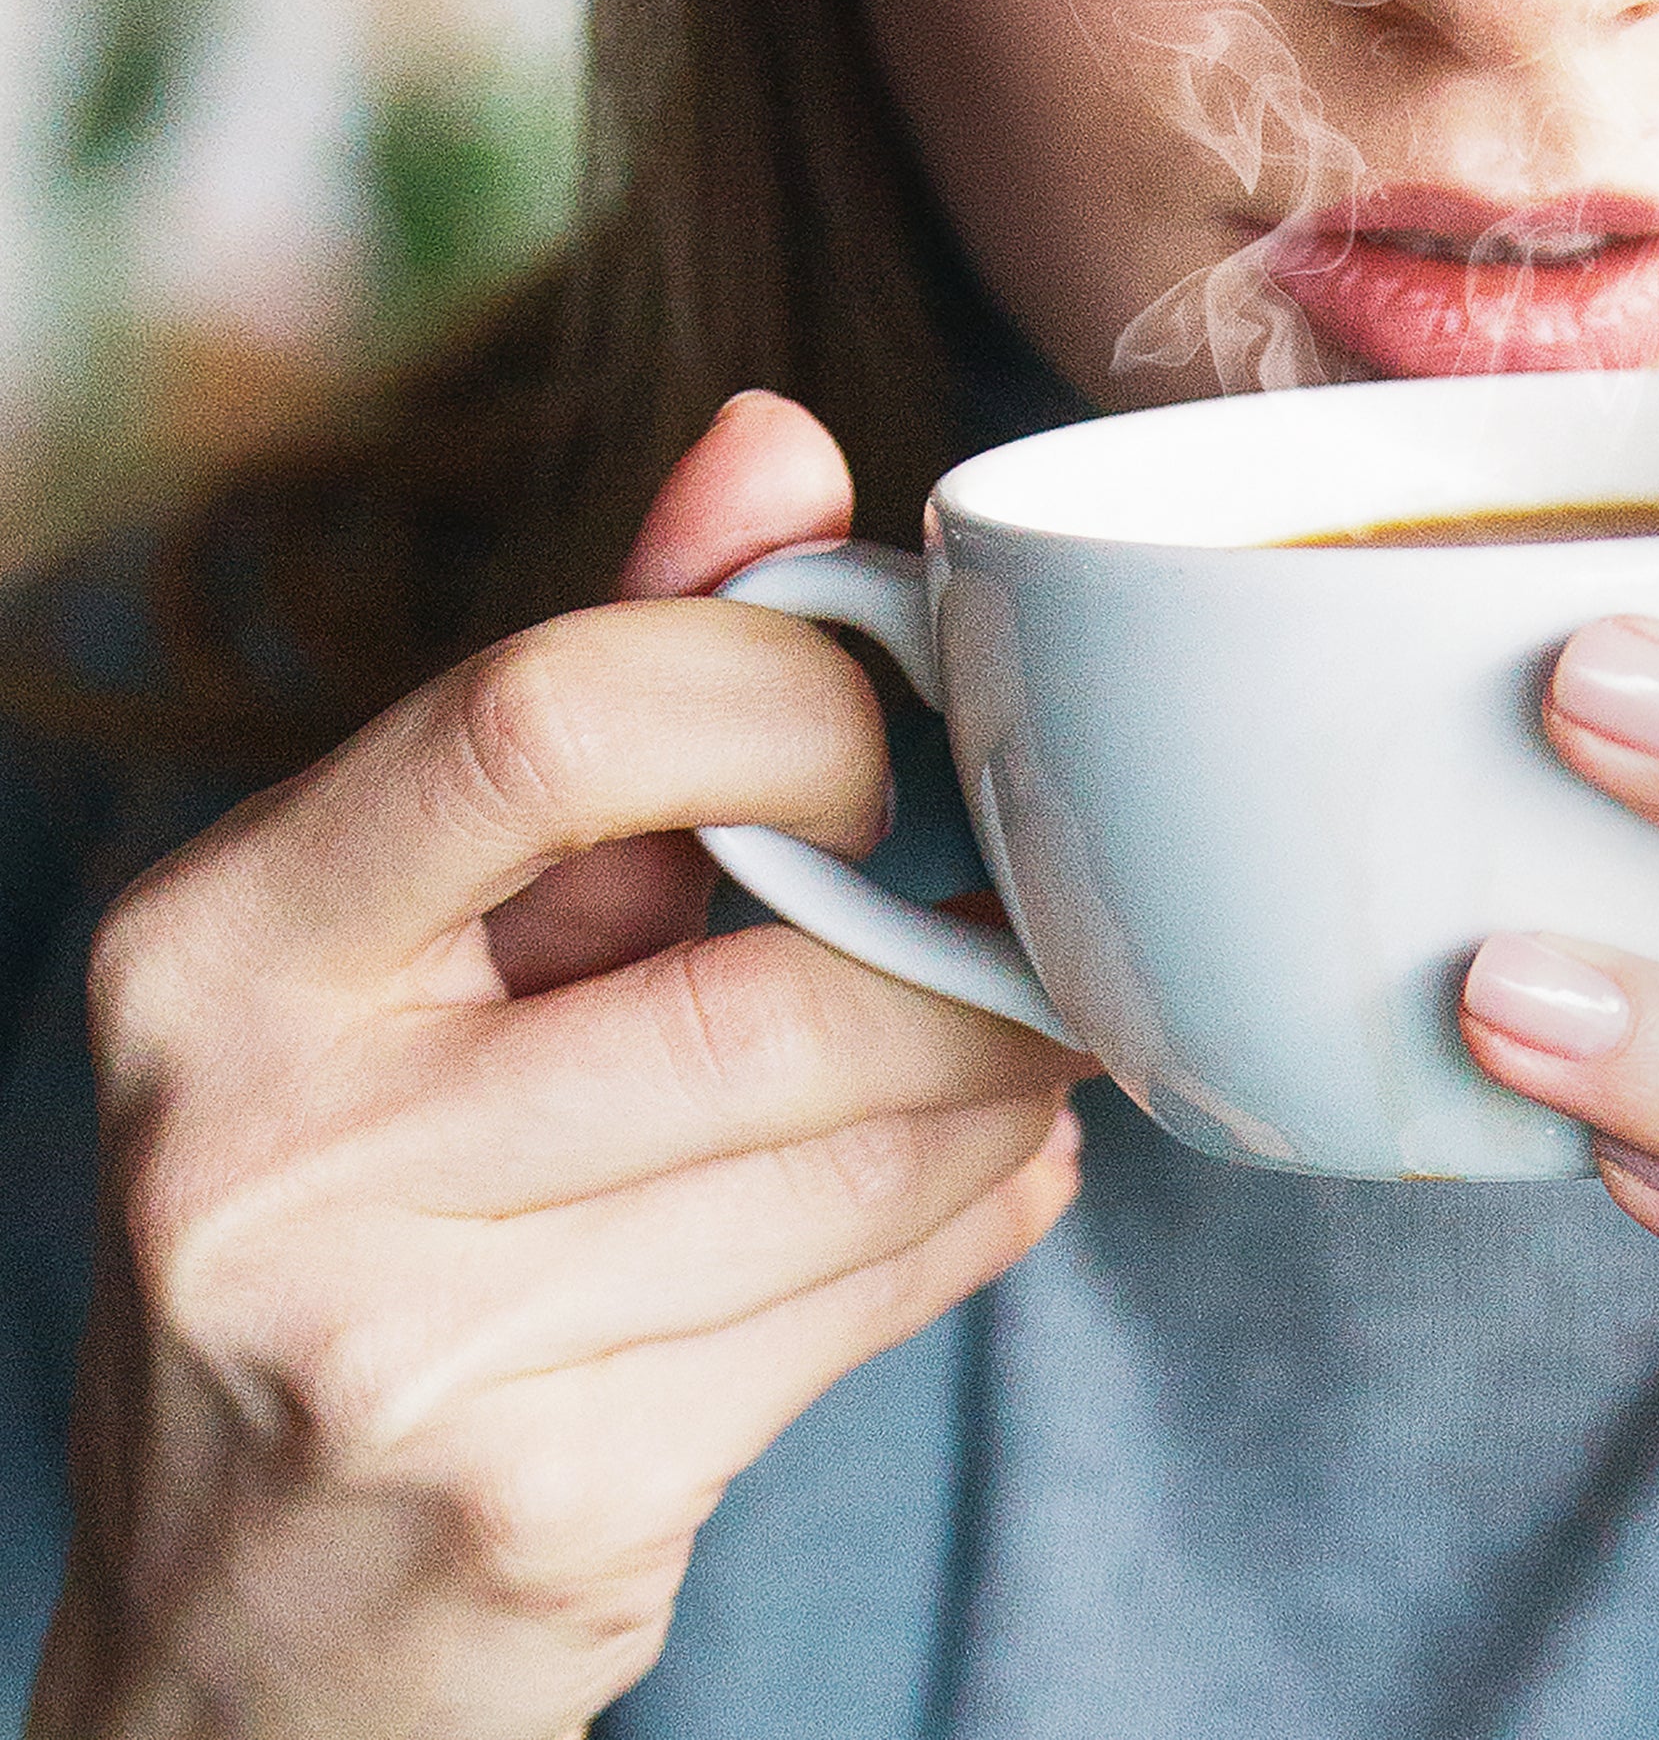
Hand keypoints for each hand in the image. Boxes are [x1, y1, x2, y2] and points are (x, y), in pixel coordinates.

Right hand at [34, 396, 1088, 1739]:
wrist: (246, 1630)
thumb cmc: (363, 1207)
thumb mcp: (412, 938)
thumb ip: (594, 679)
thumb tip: (774, 439)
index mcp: (221, 947)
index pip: (555, 716)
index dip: (797, 701)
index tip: (890, 738)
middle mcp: (264, 1144)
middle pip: (772, 984)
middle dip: (967, 957)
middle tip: (1037, 928)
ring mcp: (397, 1348)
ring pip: (859, 1153)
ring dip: (999, 1094)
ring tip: (1013, 1055)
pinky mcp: (542, 1504)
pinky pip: (871, 1305)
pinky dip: (976, 1219)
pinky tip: (974, 1181)